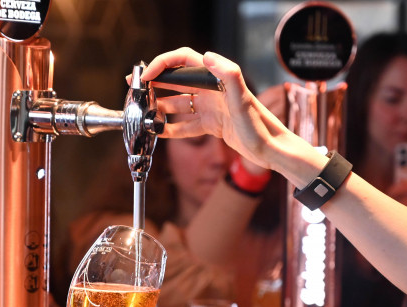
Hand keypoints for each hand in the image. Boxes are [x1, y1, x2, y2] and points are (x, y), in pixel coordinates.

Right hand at [142, 48, 295, 171]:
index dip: (163, 64)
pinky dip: (172, 128)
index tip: (147, 75)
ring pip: (178, 104)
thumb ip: (228, 74)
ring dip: (160, 107)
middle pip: (177, 81)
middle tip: (135, 90)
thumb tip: (207, 56)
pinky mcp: (212, 125)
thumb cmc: (259, 125)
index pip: (184, 61)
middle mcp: (211, 90)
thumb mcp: (243, 99)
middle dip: (155, 83)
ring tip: (144, 114)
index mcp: (215, 79)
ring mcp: (211, 108)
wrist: (271, 149)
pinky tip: (158, 132)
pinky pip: (186, 125)